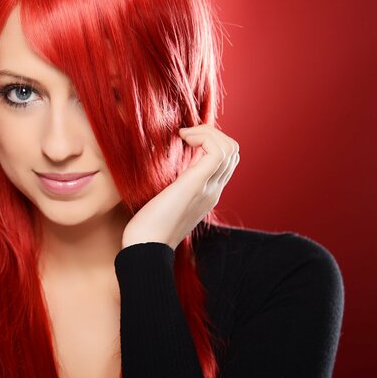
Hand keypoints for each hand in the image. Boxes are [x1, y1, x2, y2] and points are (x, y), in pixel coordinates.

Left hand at [121, 124, 239, 249]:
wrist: (145, 247)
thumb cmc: (147, 226)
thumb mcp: (165, 201)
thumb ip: (173, 187)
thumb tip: (164, 170)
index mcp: (208, 193)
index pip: (226, 160)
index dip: (210, 142)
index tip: (184, 140)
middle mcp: (214, 190)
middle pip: (233, 151)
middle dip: (211, 133)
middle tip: (185, 135)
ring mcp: (209, 188)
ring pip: (230, 148)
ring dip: (208, 132)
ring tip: (184, 136)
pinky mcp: (197, 184)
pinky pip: (217, 151)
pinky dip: (203, 136)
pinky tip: (183, 139)